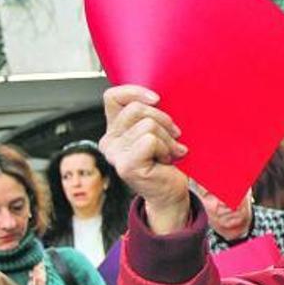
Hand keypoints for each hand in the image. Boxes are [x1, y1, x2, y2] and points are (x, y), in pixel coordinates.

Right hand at [100, 85, 190, 233]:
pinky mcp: (126, 165)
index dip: (135, 92)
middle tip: (174, 136)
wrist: (171, 192)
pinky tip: (166, 161)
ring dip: (168, 139)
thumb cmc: (167, 162)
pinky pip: (150, 140)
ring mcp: (115, 155)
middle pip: (137, 109)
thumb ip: (150, 114)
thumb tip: (157, 98)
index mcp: (114, 130)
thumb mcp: (158, 131)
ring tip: (169, 153)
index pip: (113, 97)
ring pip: (148, 125)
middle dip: (163, 120)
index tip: (157, 99)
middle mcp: (109, 142)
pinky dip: (166, 149)